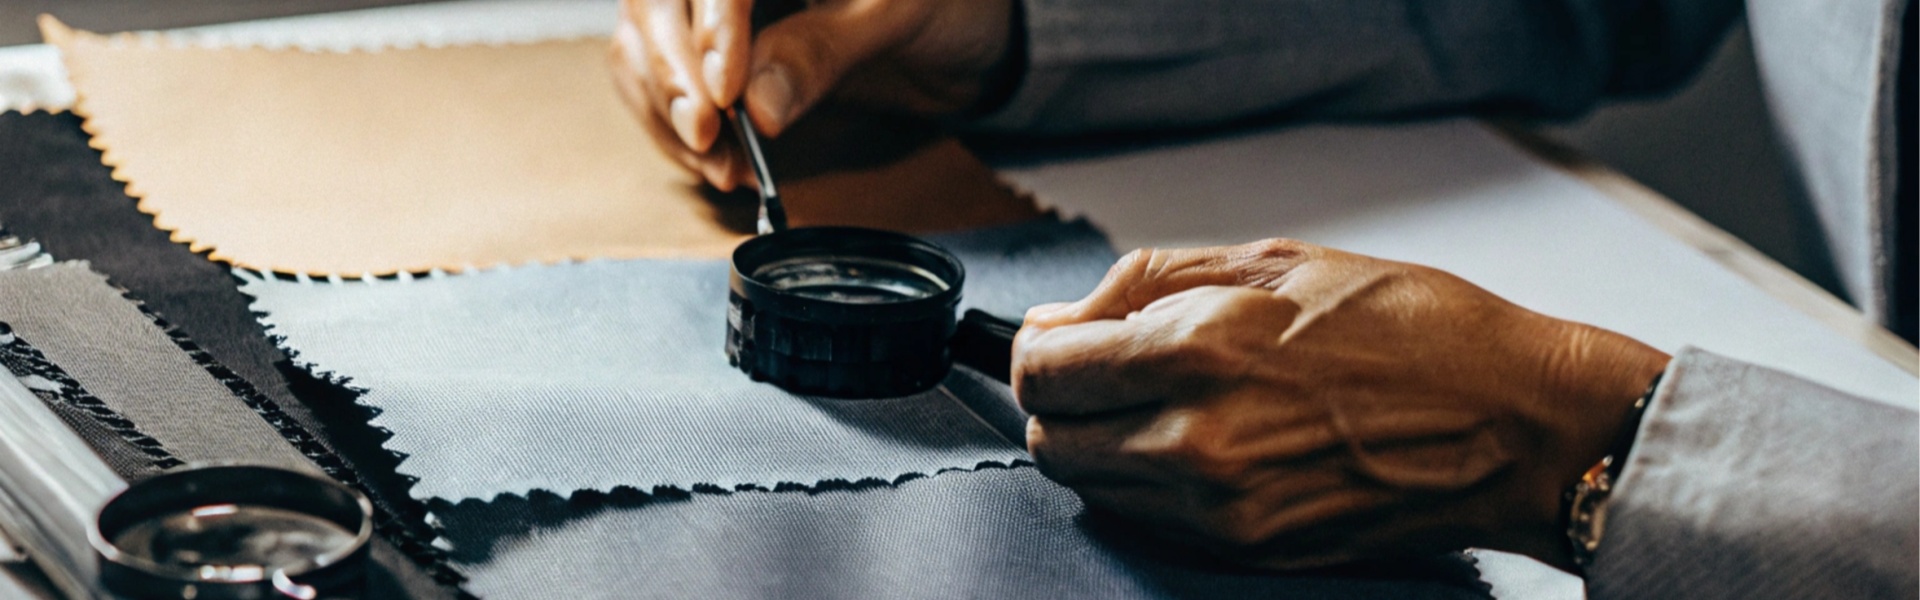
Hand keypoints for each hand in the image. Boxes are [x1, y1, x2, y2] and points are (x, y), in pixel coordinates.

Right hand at [609, 0, 1016, 190]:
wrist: (957, 32)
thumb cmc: (942, 5)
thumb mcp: (898, 18)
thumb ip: (823, 53)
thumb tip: (756, 106)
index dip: (711, 29)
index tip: (726, 95)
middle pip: (657, 4)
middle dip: (674, 77)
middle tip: (708, 139)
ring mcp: (710, 6)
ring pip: (641, 42)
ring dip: (666, 112)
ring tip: (719, 167)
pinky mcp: (703, 45)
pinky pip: (653, 77)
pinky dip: (670, 127)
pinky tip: (713, 163)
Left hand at [1012, 239, 1669, 570]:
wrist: (1515, 424)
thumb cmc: (1416, 332)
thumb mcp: (1278, 262)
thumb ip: (1147, 283)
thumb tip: (1059, 316)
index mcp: (1202, 349)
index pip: (1045, 369)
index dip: (1039, 349)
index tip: (1055, 338)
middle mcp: (1198, 440)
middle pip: (1050, 438)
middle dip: (1064, 401)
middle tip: (1107, 371)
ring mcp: (1220, 508)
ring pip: (1092, 485)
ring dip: (1104, 443)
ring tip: (1169, 404)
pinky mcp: (1246, 550)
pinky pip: (1147, 519)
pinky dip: (1150, 483)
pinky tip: (1204, 443)